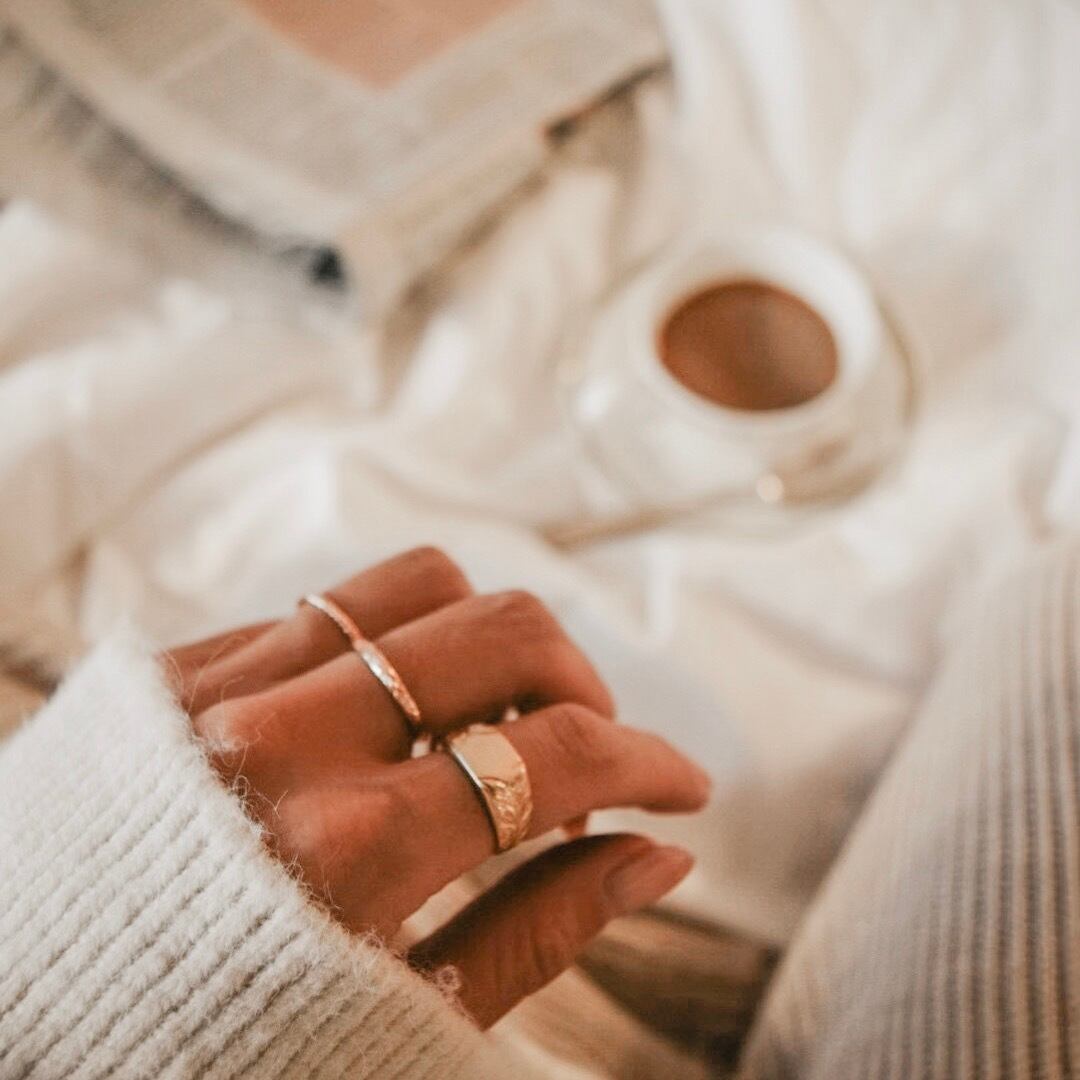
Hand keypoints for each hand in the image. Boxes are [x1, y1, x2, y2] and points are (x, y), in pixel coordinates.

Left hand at [166, 547, 709, 1027]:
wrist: (18, 1034)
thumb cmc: (213, 1049)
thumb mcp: (399, 1018)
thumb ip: (541, 929)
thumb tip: (659, 856)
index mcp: (353, 851)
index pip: (558, 754)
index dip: (649, 762)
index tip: (683, 786)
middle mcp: (288, 740)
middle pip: (502, 629)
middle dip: (583, 680)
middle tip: (592, 749)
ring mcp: (223, 686)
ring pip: (420, 580)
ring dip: (491, 634)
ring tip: (496, 714)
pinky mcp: (176, 666)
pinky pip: (325, 607)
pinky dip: (393, 644)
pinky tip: (394, 716)